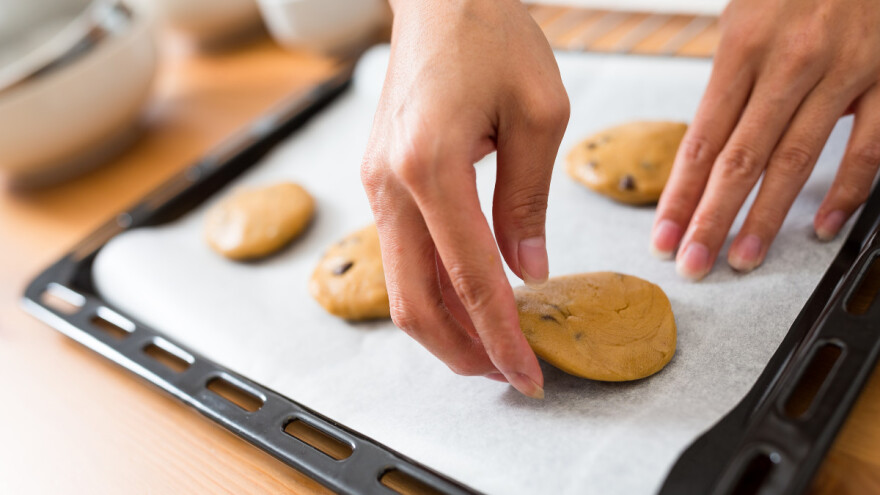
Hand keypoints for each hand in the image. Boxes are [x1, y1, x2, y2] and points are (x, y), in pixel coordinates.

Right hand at [360, 0, 568, 397]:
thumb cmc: (491, 34)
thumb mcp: (538, 113)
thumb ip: (528, 200)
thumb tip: (527, 268)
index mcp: (431, 165)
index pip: (471, 277)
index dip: (502, 335)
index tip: (529, 373)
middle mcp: (390, 184)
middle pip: (414, 301)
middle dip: (462, 350)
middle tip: (507, 374)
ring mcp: (378, 185)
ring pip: (403, 284)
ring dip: (447, 325)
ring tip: (493, 348)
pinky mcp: (382, 181)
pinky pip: (404, 253)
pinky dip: (437, 288)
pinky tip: (470, 300)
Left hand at [651, 0, 879, 278]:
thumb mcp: (748, 17)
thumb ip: (731, 80)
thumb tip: (707, 147)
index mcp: (743, 46)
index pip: (703, 138)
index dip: (681, 194)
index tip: (663, 235)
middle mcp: (788, 62)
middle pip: (740, 158)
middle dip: (711, 219)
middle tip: (693, 265)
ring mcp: (842, 72)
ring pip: (795, 160)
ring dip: (766, 218)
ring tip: (742, 259)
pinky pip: (867, 148)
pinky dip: (845, 192)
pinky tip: (821, 228)